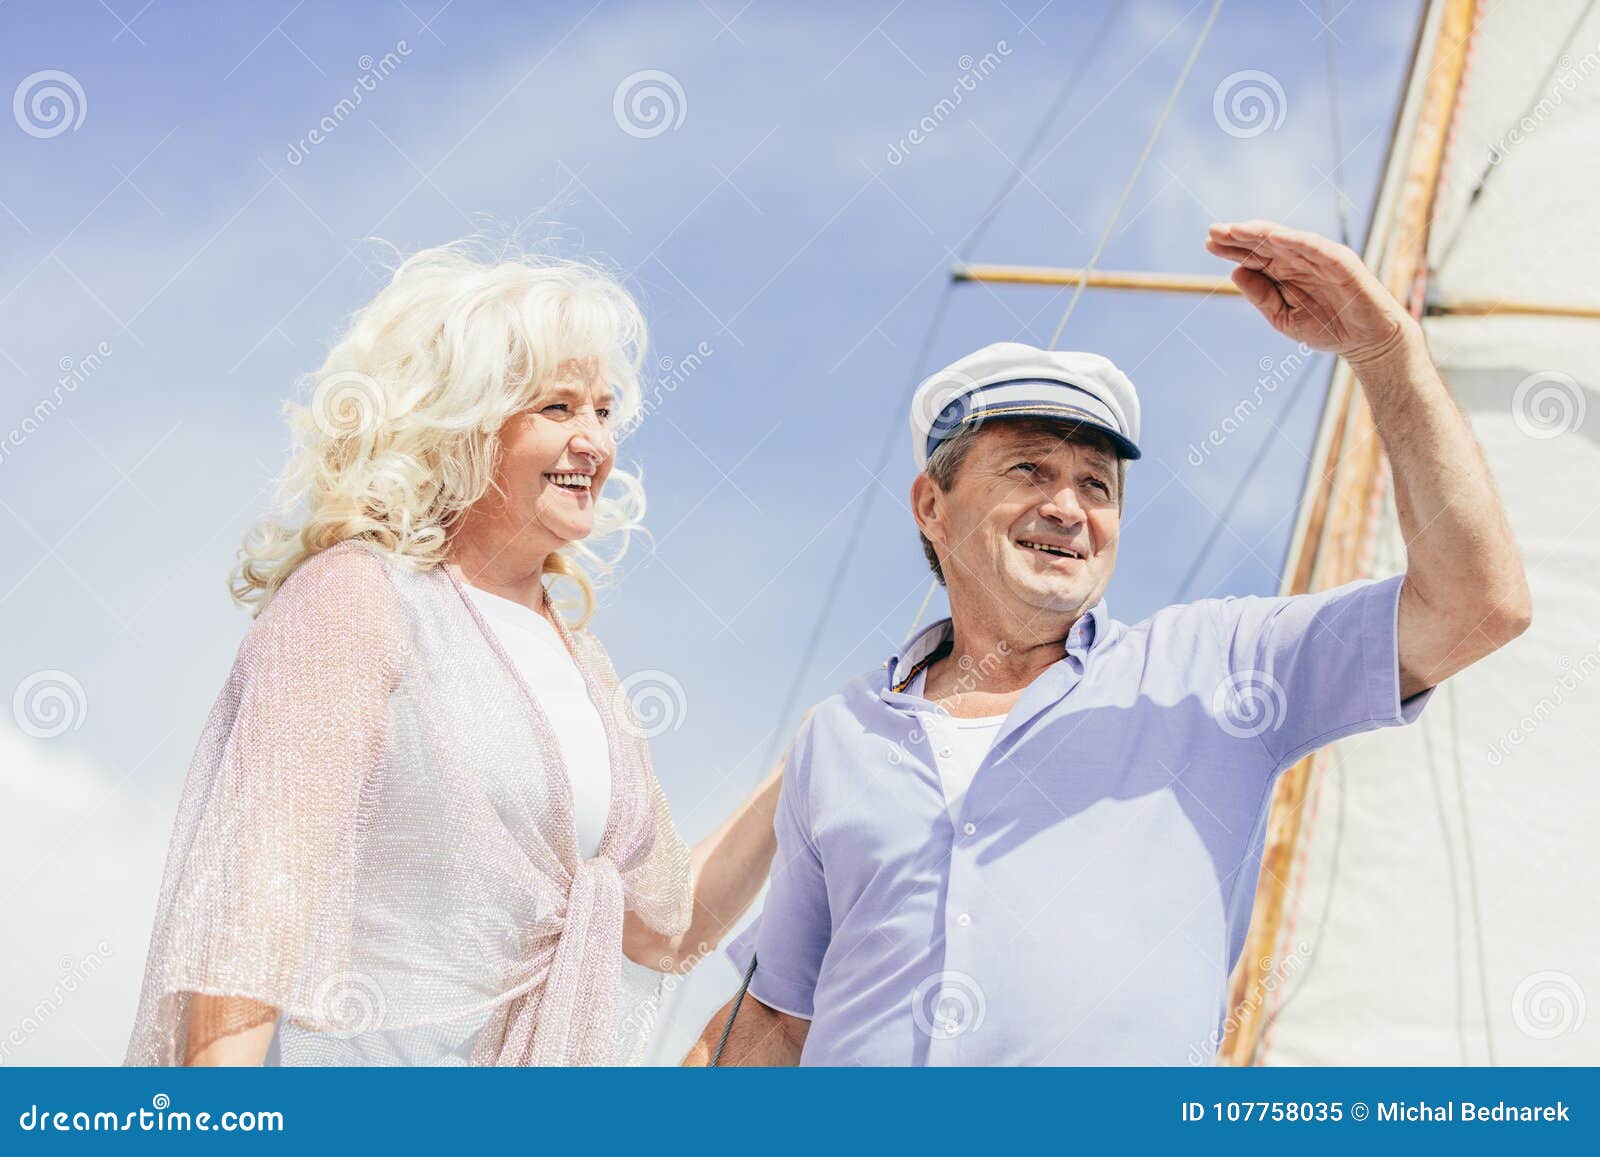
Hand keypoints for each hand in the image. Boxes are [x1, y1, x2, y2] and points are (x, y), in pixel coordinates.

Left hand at [1205, 220, 1420, 366]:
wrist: (1368, 341)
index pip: (1255, 256)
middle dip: (1240, 236)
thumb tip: (1235, 273)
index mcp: (1286, 273)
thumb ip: (1261, 297)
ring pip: (1286, 240)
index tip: (1209, 243)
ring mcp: (1320, 259)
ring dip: (1261, 233)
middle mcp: (1301, 261)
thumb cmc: (1328, 328)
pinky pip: (1316, 248)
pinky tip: (1274, 237)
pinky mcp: (1340, 262)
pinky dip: (1296, 241)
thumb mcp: (1283, 317)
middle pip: (1265, 244)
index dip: (1233, 248)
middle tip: (1213, 231)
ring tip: (1235, 230)